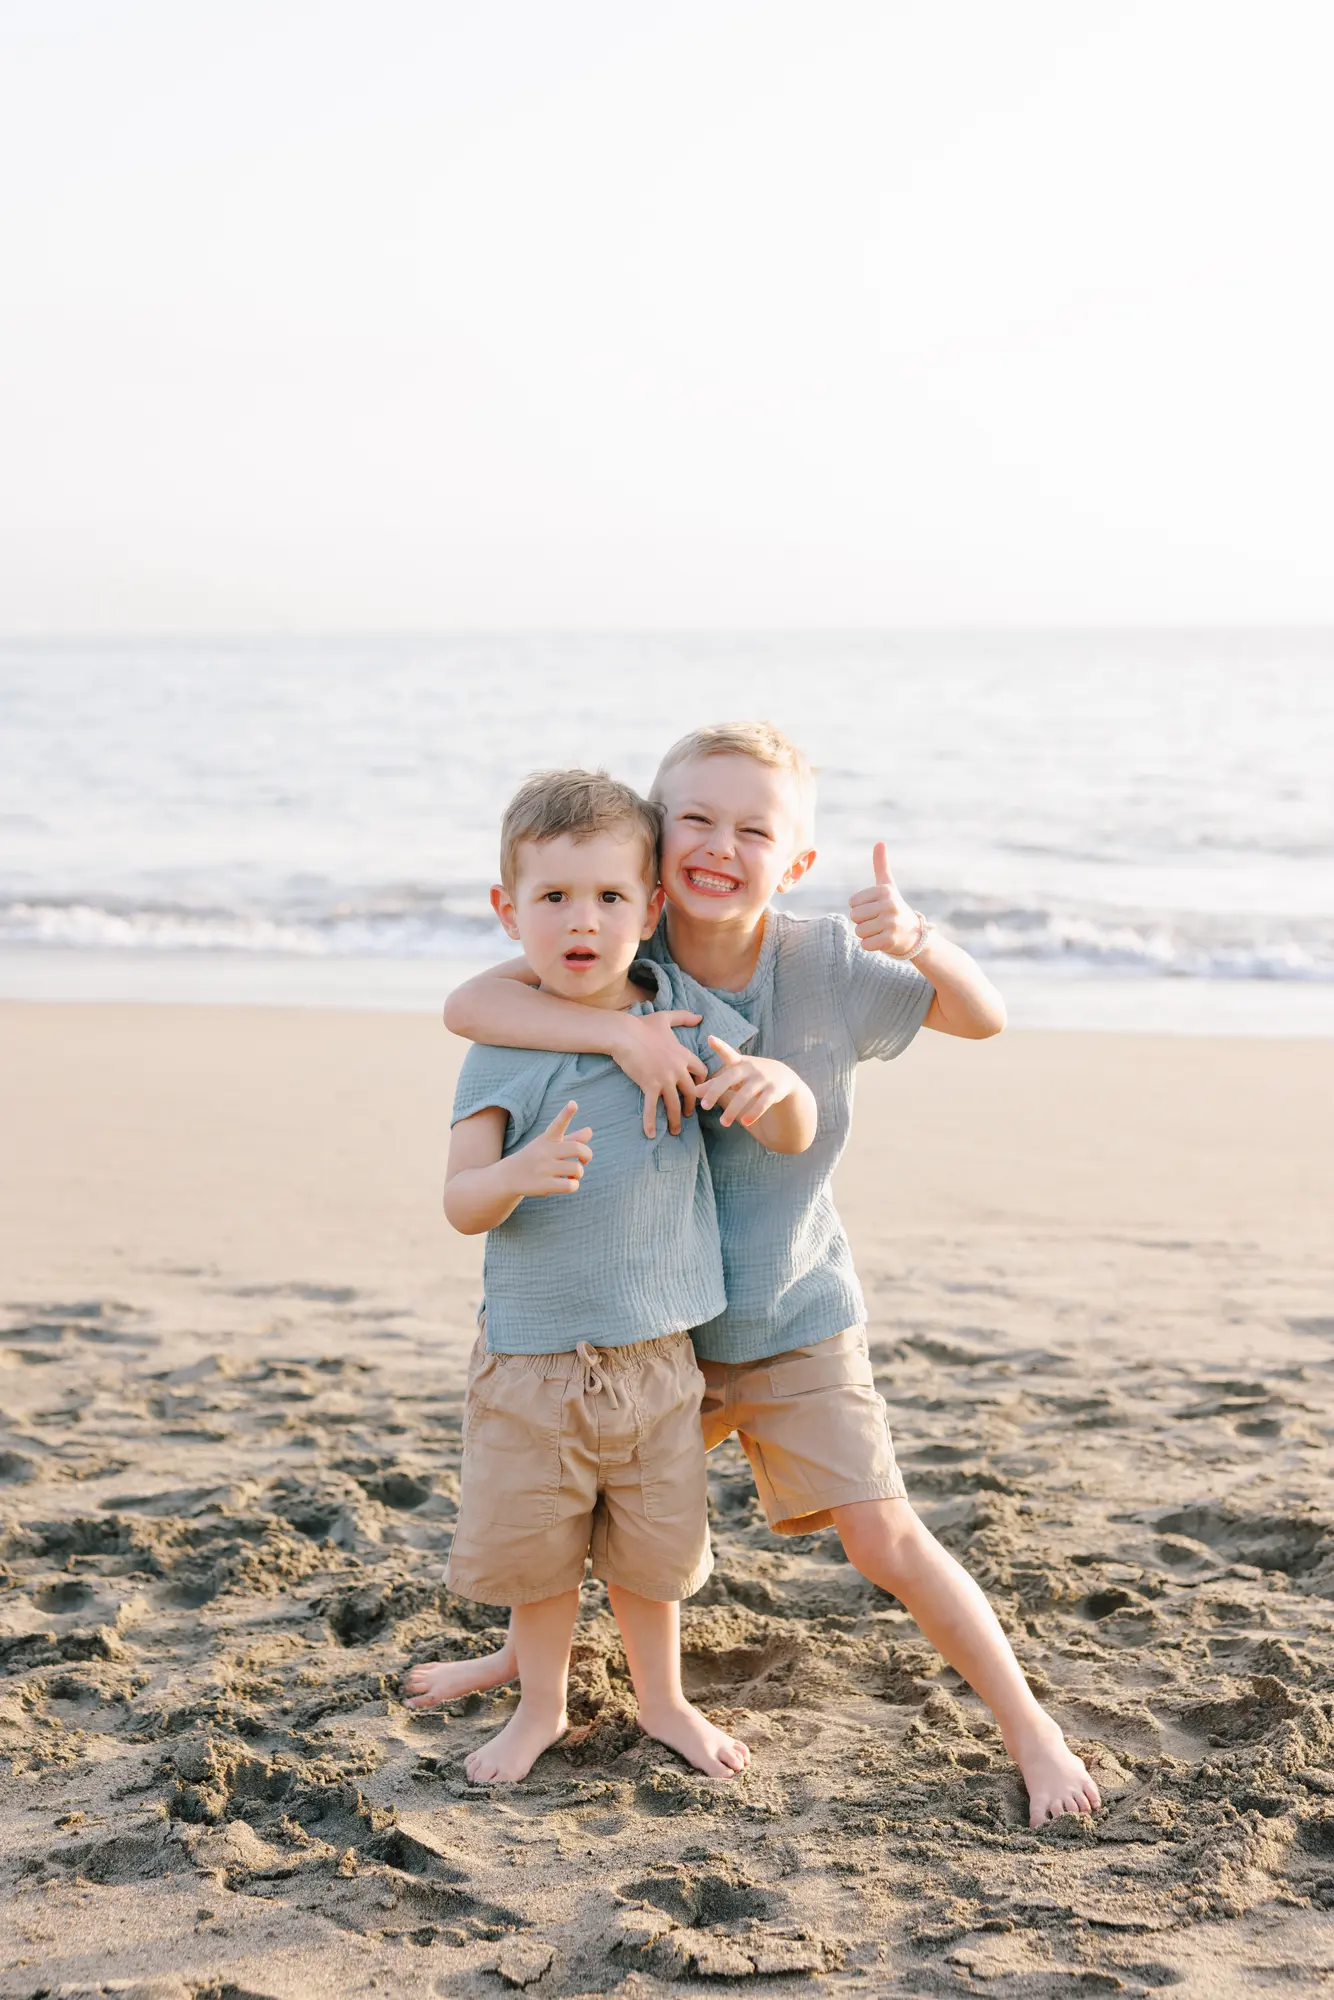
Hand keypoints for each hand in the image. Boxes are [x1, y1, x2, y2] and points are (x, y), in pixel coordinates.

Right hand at [509, 1101, 592, 1196]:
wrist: (508, 1176)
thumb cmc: (535, 1158)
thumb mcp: (549, 1145)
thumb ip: (571, 1139)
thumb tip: (589, 1131)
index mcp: (547, 1139)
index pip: (557, 1124)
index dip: (566, 1113)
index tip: (573, 1104)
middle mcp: (545, 1151)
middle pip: (578, 1149)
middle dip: (587, 1155)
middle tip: (584, 1161)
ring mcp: (544, 1168)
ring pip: (577, 1169)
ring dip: (579, 1173)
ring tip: (571, 1175)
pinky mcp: (544, 1185)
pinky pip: (571, 1186)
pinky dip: (574, 1185)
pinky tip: (567, 1184)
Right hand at [613, 1009, 708, 1137]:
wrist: (624, 1034)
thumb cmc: (642, 1025)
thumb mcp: (666, 1018)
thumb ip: (684, 1017)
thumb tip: (699, 1016)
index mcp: (683, 1055)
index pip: (701, 1072)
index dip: (703, 1083)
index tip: (699, 1090)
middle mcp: (677, 1069)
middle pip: (691, 1092)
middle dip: (691, 1105)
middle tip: (689, 1114)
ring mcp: (664, 1079)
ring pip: (674, 1104)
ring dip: (676, 1119)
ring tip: (676, 1130)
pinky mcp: (649, 1085)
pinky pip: (651, 1107)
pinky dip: (651, 1122)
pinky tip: (651, 1134)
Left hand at [698, 1038, 800, 1129]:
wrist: (783, 1076)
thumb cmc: (750, 1076)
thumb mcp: (735, 1076)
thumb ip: (715, 1083)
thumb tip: (694, 1091)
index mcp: (739, 1063)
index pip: (728, 1053)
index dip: (719, 1046)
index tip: (710, 1039)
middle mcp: (750, 1068)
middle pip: (730, 1078)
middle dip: (715, 1091)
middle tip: (704, 1106)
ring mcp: (763, 1079)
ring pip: (745, 1094)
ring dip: (733, 1109)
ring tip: (723, 1123)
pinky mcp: (774, 1090)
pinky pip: (763, 1103)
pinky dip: (754, 1113)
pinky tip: (745, 1122)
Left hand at [848, 842, 918, 954]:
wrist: (914, 934)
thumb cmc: (894, 907)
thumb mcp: (888, 886)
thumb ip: (881, 865)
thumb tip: (880, 842)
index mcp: (885, 890)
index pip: (852, 902)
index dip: (860, 908)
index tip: (875, 908)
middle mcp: (889, 905)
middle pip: (854, 916)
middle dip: (862, 922)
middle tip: (878, 921)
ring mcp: (891, 923)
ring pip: (859, 931)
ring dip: (866, 934)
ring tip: (880, 930)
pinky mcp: (890, 940)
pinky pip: (865, 944)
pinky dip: (870, 945)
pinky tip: (882, 940)